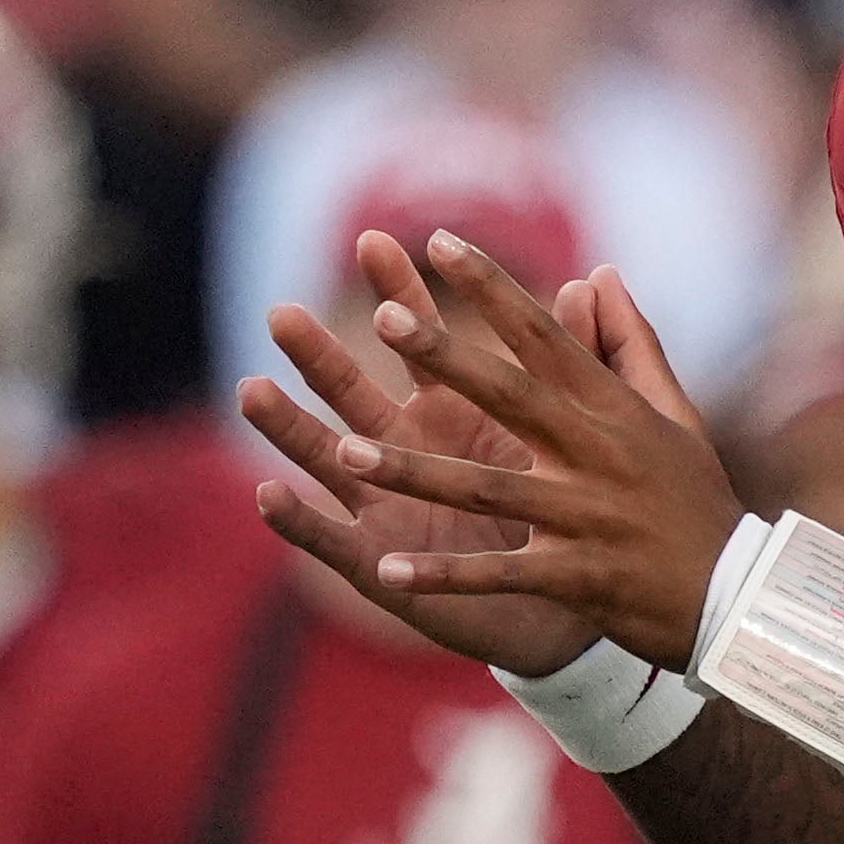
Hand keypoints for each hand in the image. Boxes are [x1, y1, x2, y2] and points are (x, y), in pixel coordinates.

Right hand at [239, 232, 603, 677]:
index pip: (418, 341)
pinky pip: (333, 542)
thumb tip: (591, 282)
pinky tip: (268, 493)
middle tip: (282, 314)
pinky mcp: (383, 565)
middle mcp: (406, 451)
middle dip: (317, 354)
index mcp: (452, 410)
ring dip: (289, 428)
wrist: (574, 603)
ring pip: (326, 459)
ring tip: (252, 390)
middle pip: (351, 392)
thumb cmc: (566, 509)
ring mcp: (387, 505)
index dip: (398, 292)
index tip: (377, 240)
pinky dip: (300, 521)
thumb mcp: (577, 432)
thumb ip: (578, 362)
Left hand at [282, 230, 747, 670]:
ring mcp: (585, 519)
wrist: (740, 596)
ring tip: (345, 454)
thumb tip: (601, 272)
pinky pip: (500, 575)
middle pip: (512, 396)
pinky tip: (387, 571)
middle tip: (385, 318)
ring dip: (417, 474)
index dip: (492, 288)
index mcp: (614, 410)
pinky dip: (444, 575)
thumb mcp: (674, 414)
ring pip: (489, 490)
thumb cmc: (696, 497)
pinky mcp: (577, 578)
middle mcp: (596, 456)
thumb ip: (631, 342)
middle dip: (448, 357)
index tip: (440, 240)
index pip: (545, 335)